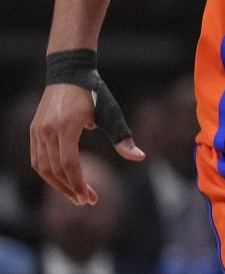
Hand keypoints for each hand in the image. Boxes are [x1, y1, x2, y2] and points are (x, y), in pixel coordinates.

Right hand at [30, 81, 143, 205]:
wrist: (69, 72)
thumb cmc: (94, 93)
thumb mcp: (112, 114)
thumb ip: (123, 137)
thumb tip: (140, 157)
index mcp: (66, 126)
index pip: (69, 164)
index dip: (79, 184)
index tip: (89, 198)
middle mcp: (47, 130)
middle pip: (55, 170)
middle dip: (71, 189)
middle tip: (87, 201)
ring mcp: (37, 130)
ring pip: (43, 167)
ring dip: (58, 184)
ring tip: (75, 195)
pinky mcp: (34, 130)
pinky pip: (37, 158)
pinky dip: (49, 172)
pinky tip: (63, 180)